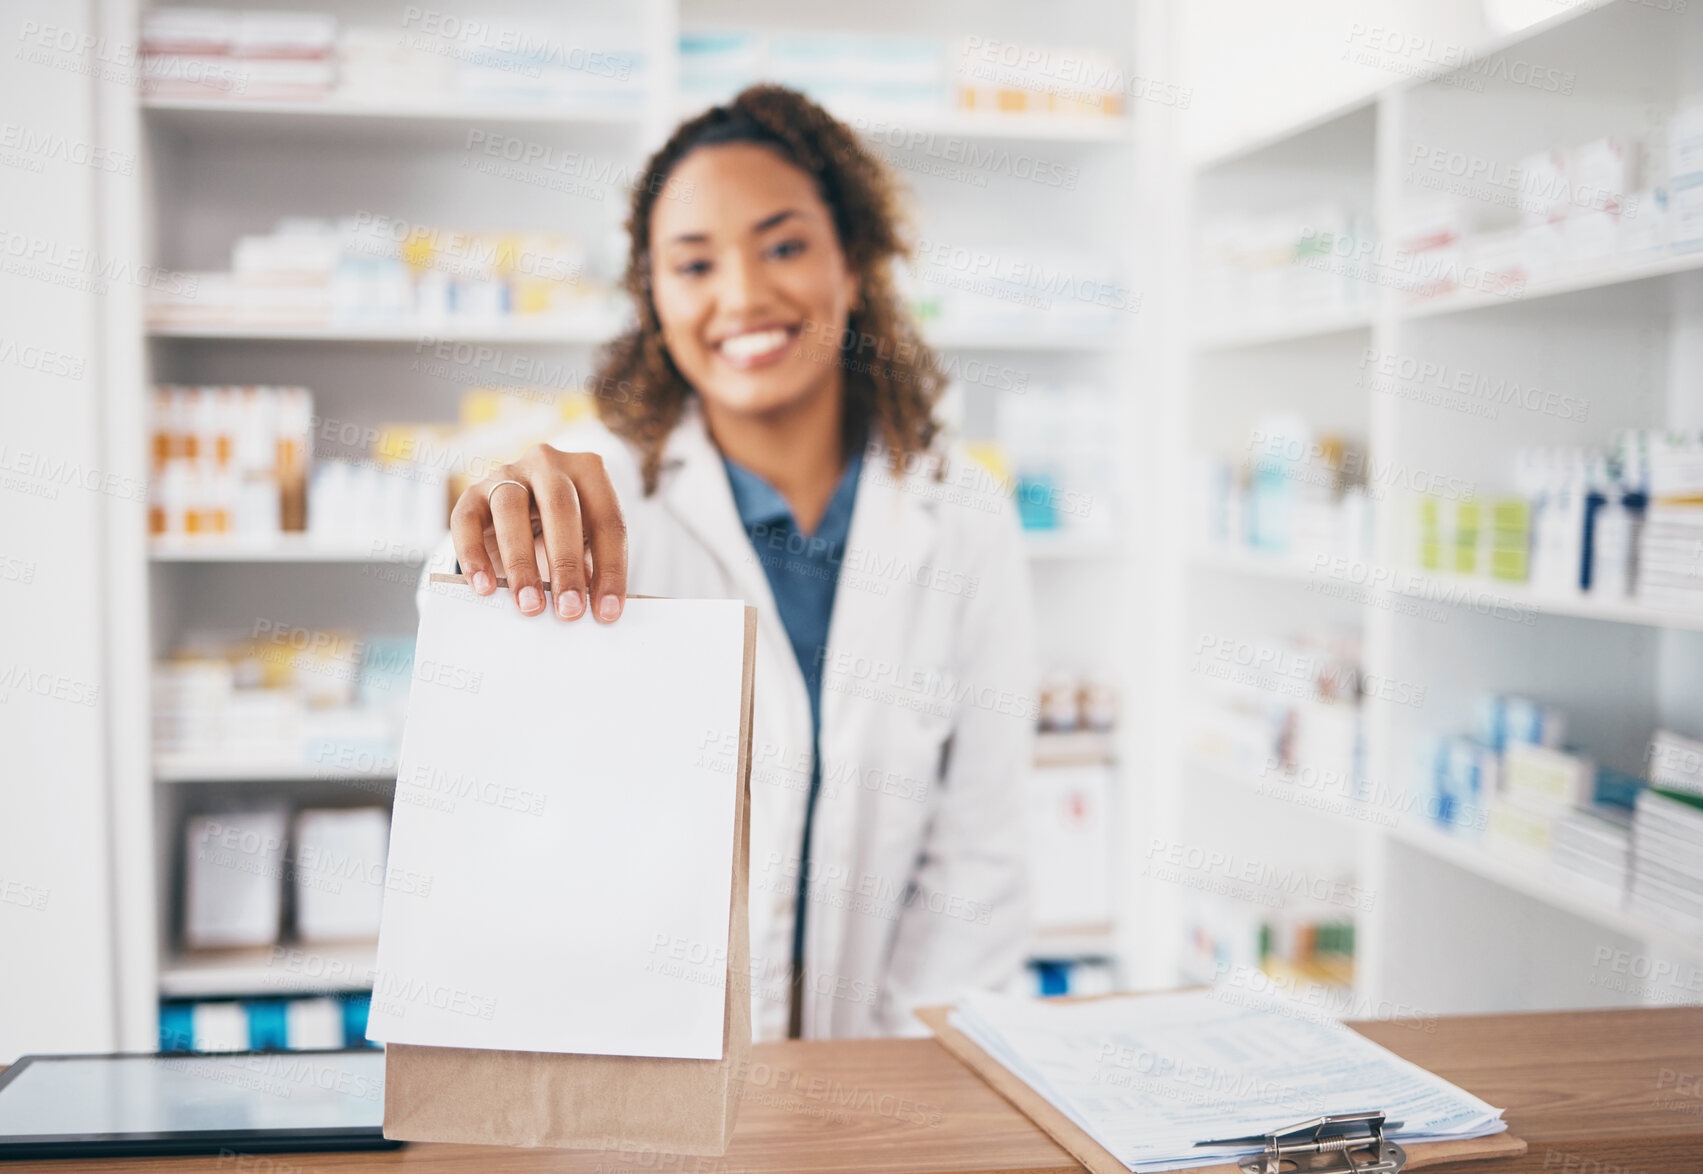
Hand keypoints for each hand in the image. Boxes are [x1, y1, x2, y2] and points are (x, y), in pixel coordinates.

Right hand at [449, 444, 627, 621]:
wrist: (522, 504)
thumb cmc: (563, 527)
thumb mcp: (585, 538)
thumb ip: (590, 565)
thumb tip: (591, 608)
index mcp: (589, 471)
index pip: (608, 520)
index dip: (611, 569)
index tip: (607, 612)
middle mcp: (548, 464)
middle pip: (560, 508)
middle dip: (567, 565)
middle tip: (569, 610)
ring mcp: (508, 473)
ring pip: (511, 509)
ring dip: (522, 563)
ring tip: (530, 605)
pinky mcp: (472, 492)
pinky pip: (466, 520)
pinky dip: (474, 556)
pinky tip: (485, 587)